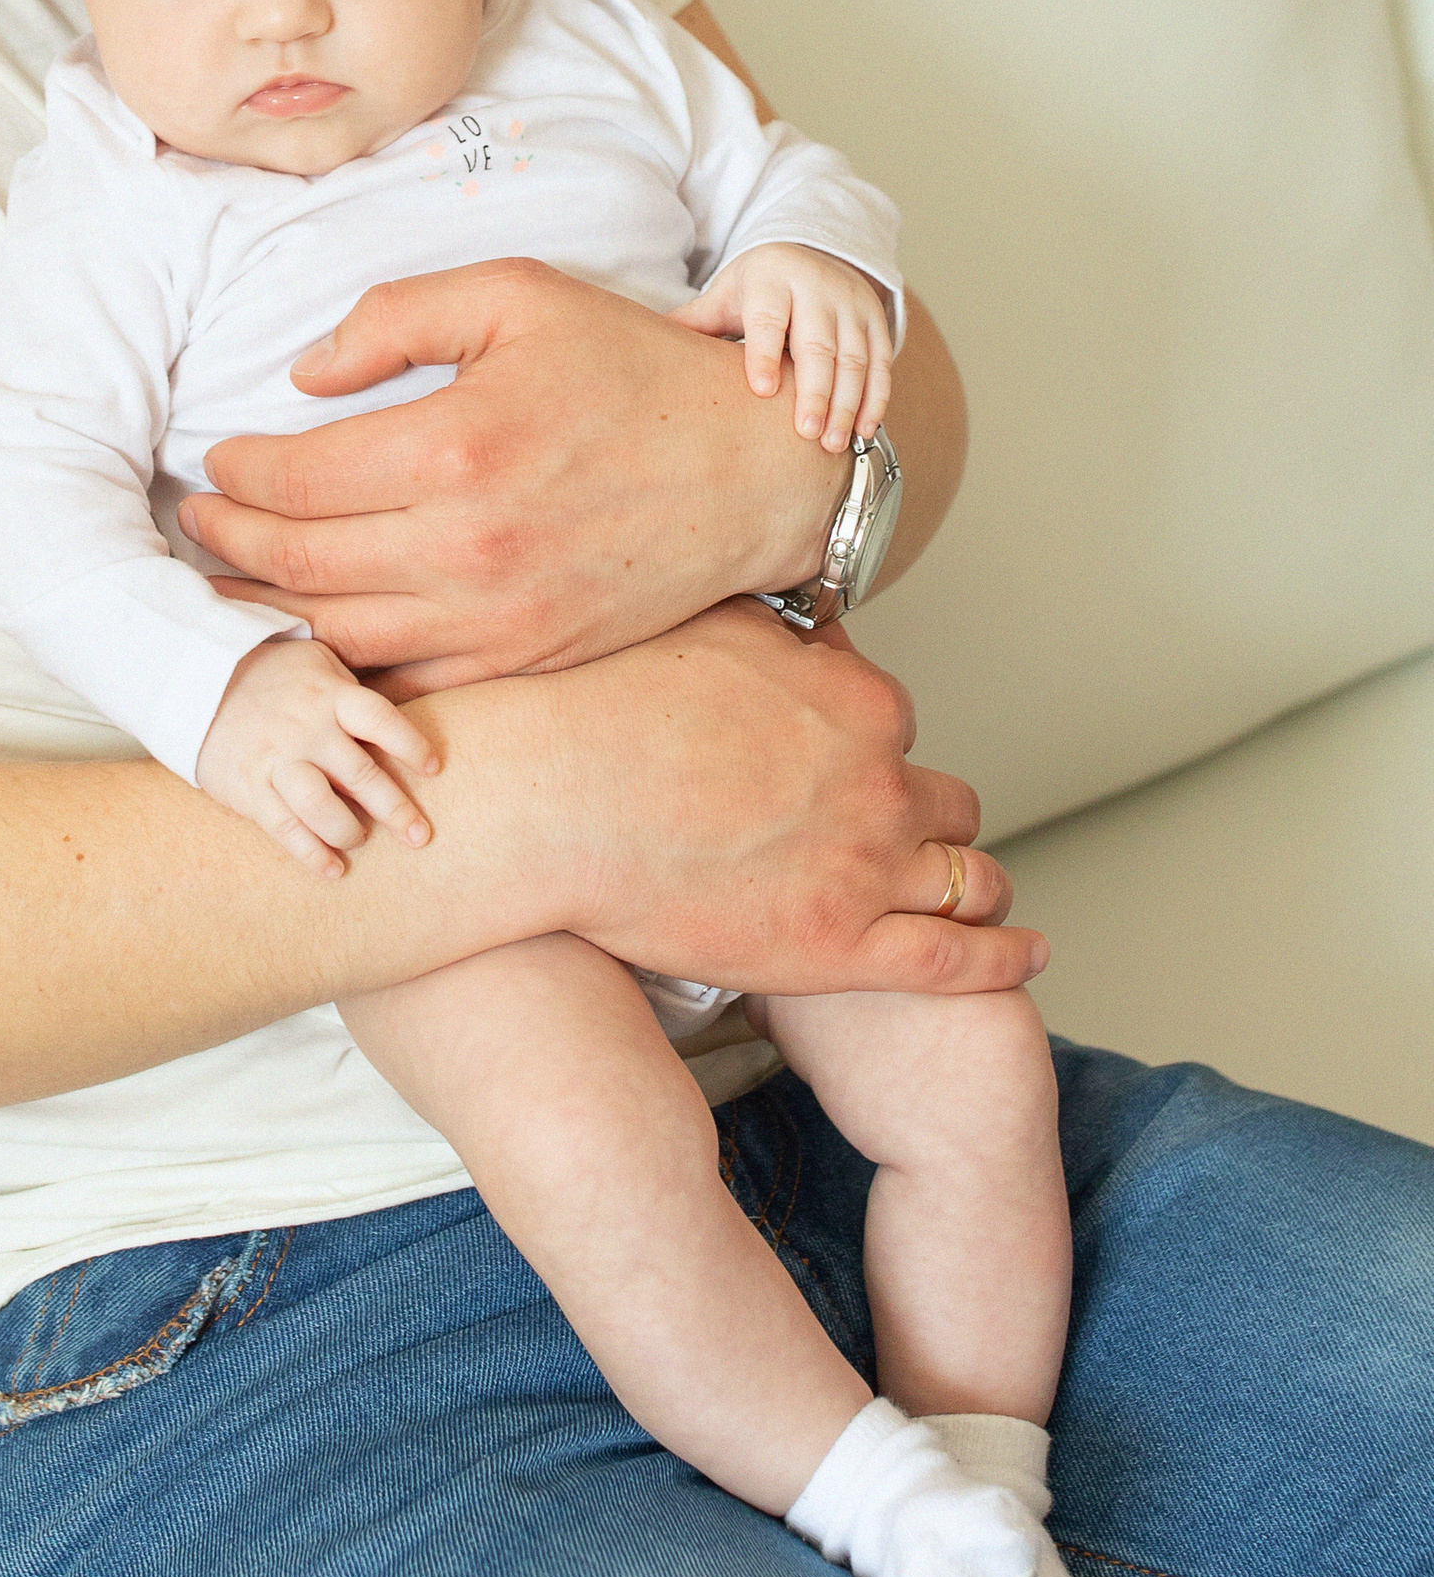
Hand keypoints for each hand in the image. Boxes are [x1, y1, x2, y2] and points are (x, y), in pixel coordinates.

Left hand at [176, 258, 845, 696]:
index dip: (236, 473)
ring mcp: (496, 618)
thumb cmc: (631, 370)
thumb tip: (303, 375)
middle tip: (198, 520)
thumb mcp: (516, 297)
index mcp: (458, 446)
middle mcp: (468, 546)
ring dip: (265, 611)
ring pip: (337, 634)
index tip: (217, 460)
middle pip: (298, 563)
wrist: (748, 471)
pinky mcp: (523, 660)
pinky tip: (310, 630)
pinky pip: (402, 678)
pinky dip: (341, 662)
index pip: (296, 478)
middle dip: (228, 541)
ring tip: (227, 580)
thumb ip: (395, 317)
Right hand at [193, 636, 437, 878]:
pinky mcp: (249, 788)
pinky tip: (333, 870)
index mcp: (329, 695)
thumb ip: (350, 690)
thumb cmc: (268, 673)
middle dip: (397, 810)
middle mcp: (306, 729)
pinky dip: (311, 854)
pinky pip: (285, 828)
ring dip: (350, 832)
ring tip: (359, 839)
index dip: (411, 746)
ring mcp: (276, 760)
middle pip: (361, 775)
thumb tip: (394, 725)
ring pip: (323, 808)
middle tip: (420, 836)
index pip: (381, 720)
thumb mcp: (313, 661)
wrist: (192, 680)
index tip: (433, 769)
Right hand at [430, 599, 1043, 999]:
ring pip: (966, 879)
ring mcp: (866, 868)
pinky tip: (1028, 954)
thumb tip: (801, 616)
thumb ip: (773, 630)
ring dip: (970, 884)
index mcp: (855, 700)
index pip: (893, 724)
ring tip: (973, 897)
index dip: (865, 749)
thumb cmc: (600, 709)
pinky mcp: (841, 949)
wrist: (547, 800)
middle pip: (943, 802)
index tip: (834, 767)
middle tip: (882, 832)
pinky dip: (1007, 957)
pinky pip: (962, 961)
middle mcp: (878, 779)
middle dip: (920, 816)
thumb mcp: (706, 625)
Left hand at [673, 246, 891, 455]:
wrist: (812, 253)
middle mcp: (817, 289)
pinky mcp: (876, 320)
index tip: (762, 390)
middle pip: (817, 344)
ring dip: (847, 403)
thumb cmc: (758, 288)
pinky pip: (882, 361)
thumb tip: (637, 344)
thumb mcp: (725, 296)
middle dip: (814, 391)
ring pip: (854, 357)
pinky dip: (876, 398)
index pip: (769, 319)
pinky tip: (863, 431)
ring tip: (832, 444)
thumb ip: (694, 322)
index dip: (765, 353)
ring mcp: (852, 304)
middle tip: (805, 434)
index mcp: (772, 280)